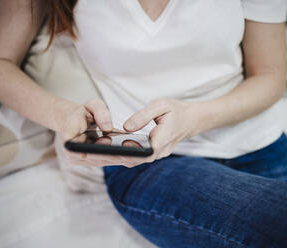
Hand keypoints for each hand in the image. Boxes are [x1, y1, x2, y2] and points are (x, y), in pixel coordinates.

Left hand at [61, 98, 197, 167]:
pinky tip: (109, 151)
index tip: (109, 152)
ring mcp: (158, 154)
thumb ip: (143, 116)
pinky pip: (137, 158)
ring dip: (117, 159)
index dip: (126, 154)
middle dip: (115, 158)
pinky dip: (124, 156)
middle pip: (135, 160)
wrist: (192, 119)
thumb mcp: (161, 105)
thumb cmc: (176, 110)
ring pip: (135, 161)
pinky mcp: (154, 153)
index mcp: (163, 139)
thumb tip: (126, 127)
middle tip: (93, 155)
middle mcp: (160, 151)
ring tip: (96, 154)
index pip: (143, 152)